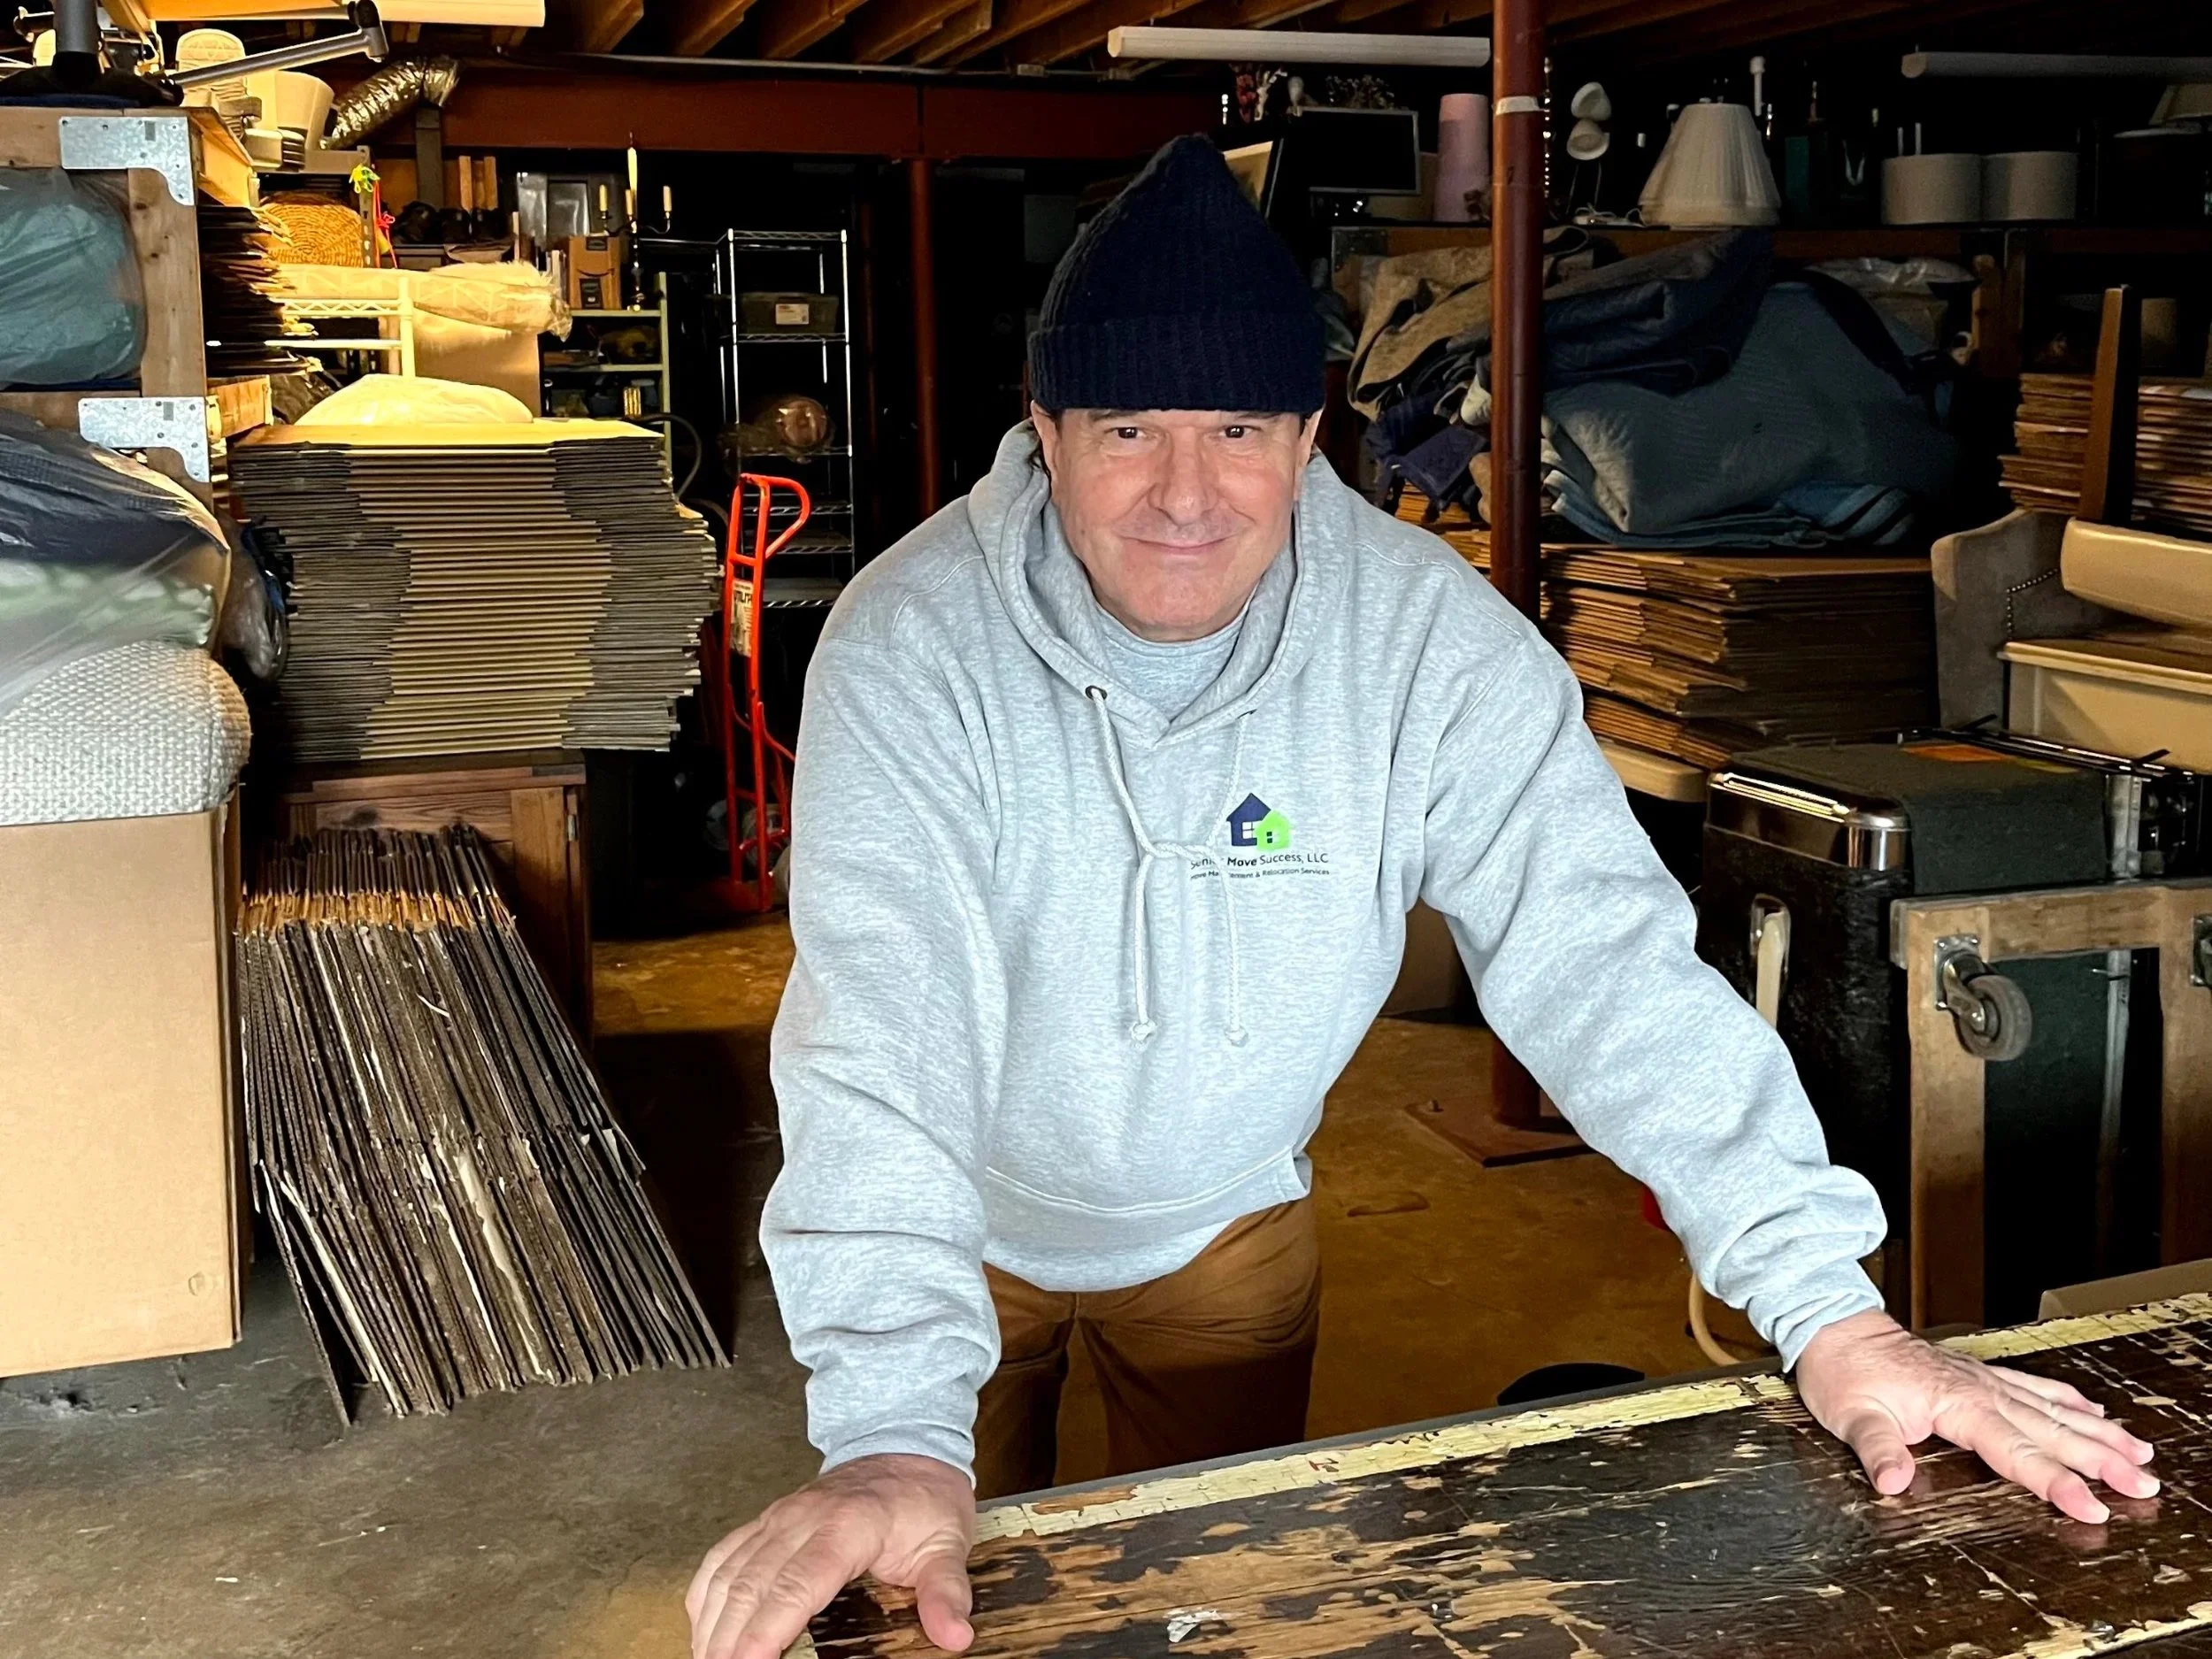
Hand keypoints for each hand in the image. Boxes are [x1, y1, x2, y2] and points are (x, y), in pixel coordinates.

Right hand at [687, 1453, 976, 1658]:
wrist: (903, 1449)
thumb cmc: (922, 1501)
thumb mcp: (948, 1542)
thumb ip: (946, 1590)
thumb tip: (955, 1636)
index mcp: (849, 1525)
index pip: (799, 1582)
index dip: (769, 1626)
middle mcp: (803, 1518)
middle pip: (753, 1583)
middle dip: (731, 1637)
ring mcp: (778, 1517)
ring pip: (730, 1571)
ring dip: (713, 1622)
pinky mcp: (766, 1521)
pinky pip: (723, 1556)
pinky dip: (706, 1594)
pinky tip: (704, 1627)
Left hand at [1795, 1308, 2158, 1522]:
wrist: (1834, 1326)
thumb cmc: (1842, 1371)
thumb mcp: (1851, 1415)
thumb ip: (1878, 1450)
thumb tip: (1894, 1483)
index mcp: (1956, 1404)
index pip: (2015, 1450)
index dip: (2056, 1481)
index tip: (2091, 1506)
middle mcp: (1979, 1389)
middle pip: (2050, 1429)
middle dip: (2100, 1460)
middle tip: (2144, 1484)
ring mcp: (1982, 1380)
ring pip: (2052, 1408)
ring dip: (2098, 1432)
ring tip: (2140, 1454)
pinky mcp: (1978, 1375)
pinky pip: (2033, 1386)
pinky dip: (2067, 1399)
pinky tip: (2093, 1412)